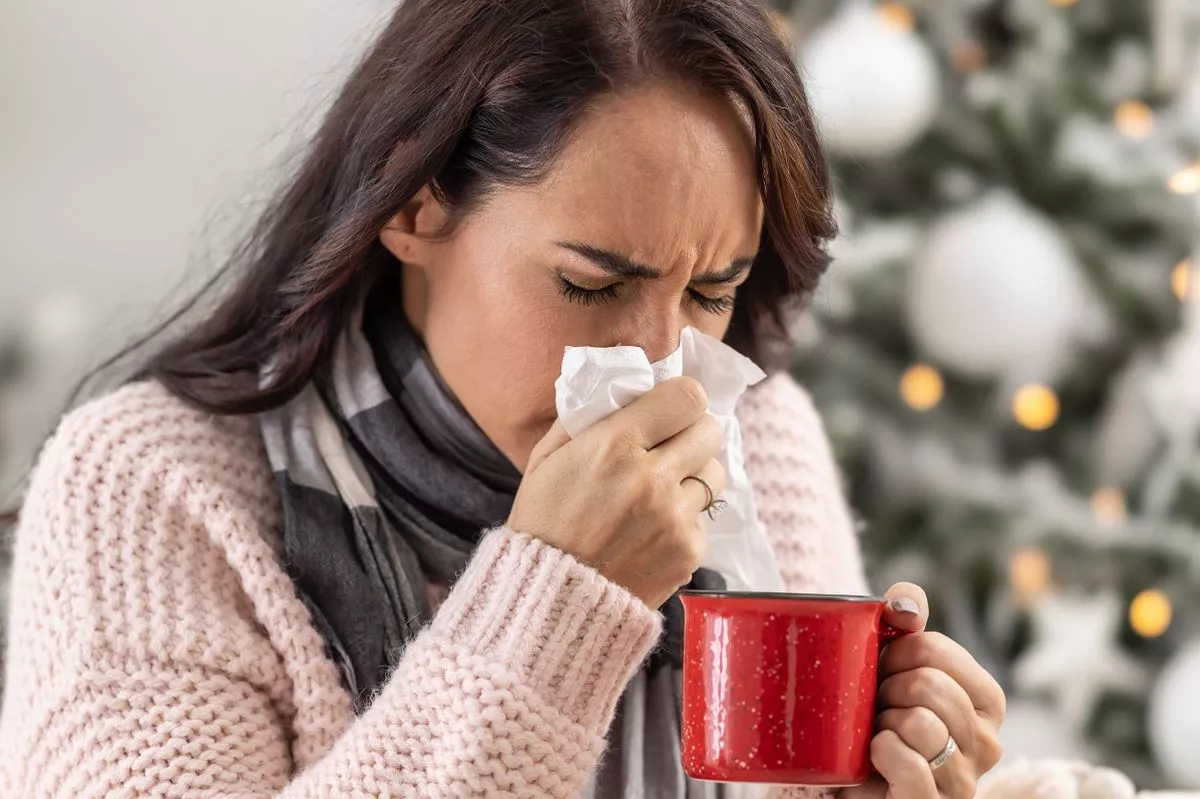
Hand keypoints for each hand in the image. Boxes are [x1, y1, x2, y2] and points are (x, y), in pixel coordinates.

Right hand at [509, 377, 724, 608]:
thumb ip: (586, 417)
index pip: (687, 396)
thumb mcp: (547, 458)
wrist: (548, 602)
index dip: (679, 400)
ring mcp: (675, 518)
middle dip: (691, 433)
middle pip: (710, 431)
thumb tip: (624, 389)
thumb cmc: (542, 523)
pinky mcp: (688, 552)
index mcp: (615, 445)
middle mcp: (652, 478)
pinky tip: (650, 532)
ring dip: (692, 476)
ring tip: (660, 492)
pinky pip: (702, 519)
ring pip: (714, 474)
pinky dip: (682, 521)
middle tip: (669, 447)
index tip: (667, 411)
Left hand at [842, 583, 1005, 798]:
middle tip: (878, 709)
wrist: (855, 784)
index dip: (894, 653)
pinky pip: (909, 763)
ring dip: (883, 724)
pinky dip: (882, 753)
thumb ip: (903, 624)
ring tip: (880, 735)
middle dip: (887, 690)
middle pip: (929, 684)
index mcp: (985, 699)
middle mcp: (988, 742)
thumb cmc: (879, 721)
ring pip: (920, 723)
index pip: (936, 647)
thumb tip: (906, 602)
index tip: (883, 671)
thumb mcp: (891, 668)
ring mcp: (964, 779)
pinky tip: (877, 757)